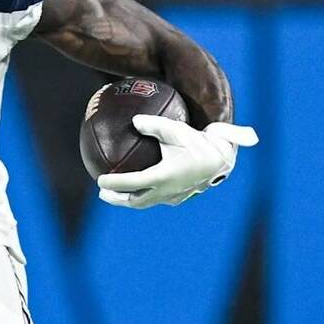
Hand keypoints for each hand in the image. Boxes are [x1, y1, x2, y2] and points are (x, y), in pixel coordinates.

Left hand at [96, 116, 258, 209]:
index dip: (114, 183)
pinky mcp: (181, 195)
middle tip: (102, 192)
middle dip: (117, 199)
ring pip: (147, 202)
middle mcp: (167, 191)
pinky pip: (158, 198)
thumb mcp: (176, 129)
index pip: (132, 184)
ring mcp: (174, 196)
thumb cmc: (199, 142)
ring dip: (130, 200)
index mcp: (163, 177)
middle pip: (136, 201)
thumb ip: (154, 125)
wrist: (224, 158)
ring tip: (116, 194)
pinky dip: (145, 194)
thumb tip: (134, 120)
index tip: (99, 180)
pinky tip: (141, 185)